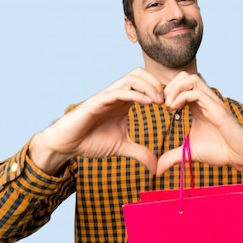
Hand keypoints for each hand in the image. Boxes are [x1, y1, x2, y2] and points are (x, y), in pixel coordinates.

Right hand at [29, 68, 164, 174]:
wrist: (68, 144)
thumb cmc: (91, 141)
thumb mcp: (122, 147)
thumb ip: (140, 153)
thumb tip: (157, 168)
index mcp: (124, 101)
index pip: (145, 84)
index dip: (162, 90)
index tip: (174, 104)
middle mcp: (117, 94)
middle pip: (141, 74)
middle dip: (158, 83)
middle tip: (168, 101)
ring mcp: (107, 96)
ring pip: (132, 78)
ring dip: (149, 86)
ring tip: (160, 101)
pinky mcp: (98, 101)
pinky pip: (119, 91)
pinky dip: (136, 94)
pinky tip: (148, 103)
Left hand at [156, 72, 242, 179]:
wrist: (240, 157)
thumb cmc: (220, 151)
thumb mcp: (189, 153)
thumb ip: (172, 157)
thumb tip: (157, 170)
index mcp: (197, 106)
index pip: (179, 85)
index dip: (165, 91)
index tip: (157, 107)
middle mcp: (204, 100)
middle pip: (184, 75)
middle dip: (168, 86)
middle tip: (161, 104)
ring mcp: (211, 102)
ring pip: (191, 78)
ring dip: (174, 88)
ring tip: (168, 105)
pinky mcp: (217, 108)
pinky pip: (197, 92)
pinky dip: (181, 96)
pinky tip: (174, 109)